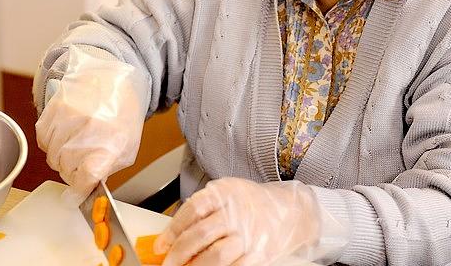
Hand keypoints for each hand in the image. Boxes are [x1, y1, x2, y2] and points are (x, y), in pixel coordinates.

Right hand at [35, 49, 146, 204]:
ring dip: (60, 158)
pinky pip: (42, 139)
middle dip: (71, 172)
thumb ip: (107, 170)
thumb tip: (84, 190)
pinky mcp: (55, 107)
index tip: (77, 193)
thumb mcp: (127, 146)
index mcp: (112, 141)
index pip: (87, 176)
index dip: (79, 189)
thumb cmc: (122, 114)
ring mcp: (70, 116)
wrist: (114, 78)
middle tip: (79, 164)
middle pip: (66, 168)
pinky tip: (64, 135)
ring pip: (51, 155)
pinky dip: (50, 143)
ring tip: (73, 147)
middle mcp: (90, 128)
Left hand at [154, 177, 347, 265]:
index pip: (192, 211)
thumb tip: (173, 234)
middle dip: (179, 253)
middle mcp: (238, 211)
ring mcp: (250, 233)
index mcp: (225, 192)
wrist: (290, 210)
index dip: (172, 231)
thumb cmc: (251, 202)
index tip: (160, 246)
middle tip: (168, 263)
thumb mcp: (226, 192)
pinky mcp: (260, 253)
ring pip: (217, 255)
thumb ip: (202, 208)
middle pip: (201, 234)